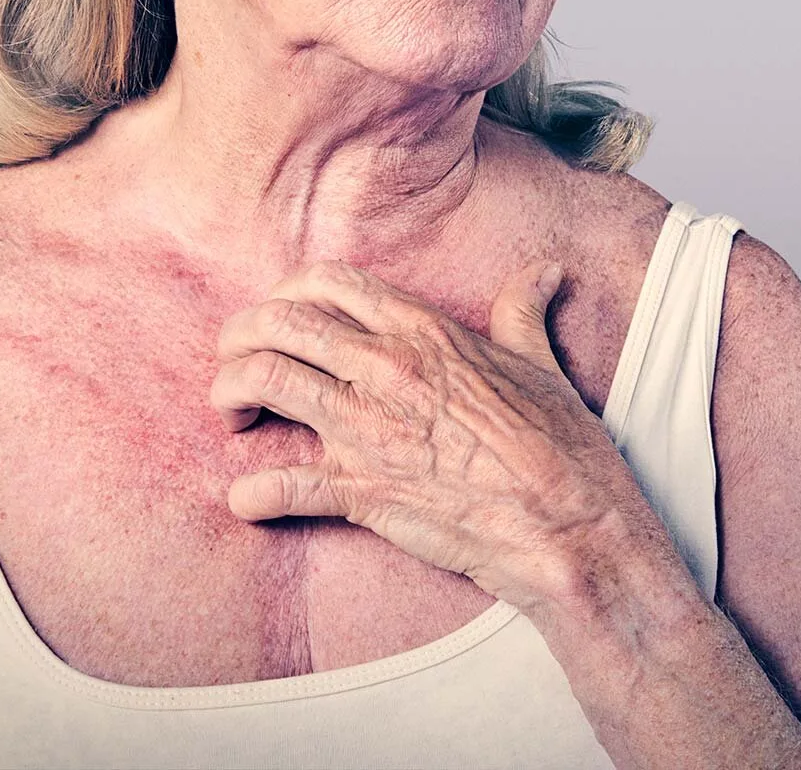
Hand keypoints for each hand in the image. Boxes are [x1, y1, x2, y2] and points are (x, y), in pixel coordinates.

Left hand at [208, 258, 644, 610]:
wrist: (571, 527)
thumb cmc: (562, 447)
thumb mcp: (540, 365)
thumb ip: (523, 312)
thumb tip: (544, 272)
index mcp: (423, 331)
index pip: (327, 283)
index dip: (288, 293)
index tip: (280, 317)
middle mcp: (386, 368)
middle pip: (278, 322)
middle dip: (240, 336)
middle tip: (236, 362)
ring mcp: (369, 429)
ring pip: (265, 381)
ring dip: (230, 391)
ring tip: (232, 415)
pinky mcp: (363, 492)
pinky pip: (282, 487)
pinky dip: (250, 494)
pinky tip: (245, 498)